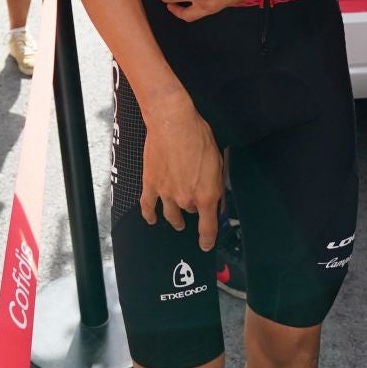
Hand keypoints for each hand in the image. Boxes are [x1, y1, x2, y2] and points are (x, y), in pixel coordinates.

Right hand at [138, 96, 223, 250]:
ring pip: (171, 215)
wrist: (173, 123)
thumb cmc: (198, 136)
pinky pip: (148, 206)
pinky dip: (149, 215)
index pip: (208, 227)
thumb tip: (216, 199)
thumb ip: (217, 184)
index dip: (208, 239)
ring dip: (175, 219)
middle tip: (195, 198)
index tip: (206, 245)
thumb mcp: (218, 161)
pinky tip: (151, 219)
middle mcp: (186, 199)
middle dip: (194, 207)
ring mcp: (166, 194)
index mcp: (206, 195)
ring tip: (177, 221)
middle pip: (191, 213)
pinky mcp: (151, 184)